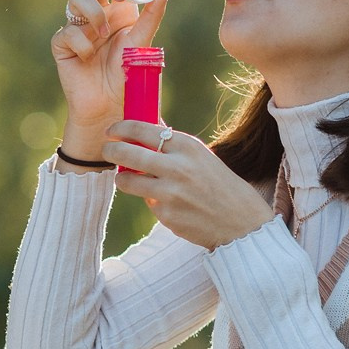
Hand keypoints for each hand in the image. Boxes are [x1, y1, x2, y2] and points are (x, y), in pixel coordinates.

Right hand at [50, 0, 170, 160]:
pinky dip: (82, 43)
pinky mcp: (62, 43)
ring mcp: (78, 25)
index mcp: (120, 8)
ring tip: (103, 35)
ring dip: (94, 12)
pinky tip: (88, 58)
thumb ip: (153, 14)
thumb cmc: (127, 75)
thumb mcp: (143, 42)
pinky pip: (68, 31)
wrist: (110, 106)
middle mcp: (98, 11)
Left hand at [104, 121, 277, 248]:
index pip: (143, 129)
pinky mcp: (165, 215)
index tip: (112, 130)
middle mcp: (177, 168)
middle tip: (107, 149)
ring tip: (128, 177)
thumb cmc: (221, 185)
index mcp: (188, 147)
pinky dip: (151, 200)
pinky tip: (168, 202)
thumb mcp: (202, 157)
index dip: (122, 128)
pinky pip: (147, 203)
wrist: (242, 223)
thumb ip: (173, 144)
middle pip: (127, 153)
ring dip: (123, 178)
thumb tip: (147, 124)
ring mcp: (169, 193)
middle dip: (111, 150)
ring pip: (127, 180)